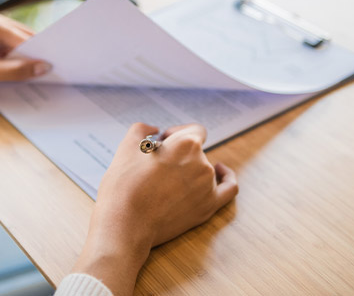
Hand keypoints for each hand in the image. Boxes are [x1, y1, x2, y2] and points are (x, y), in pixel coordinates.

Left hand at [0, 8, 50, 96]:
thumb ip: (15, 71)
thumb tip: (44, 67)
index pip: (22, 37)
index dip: (39, 52)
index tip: (57, 65)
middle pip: (23, 37)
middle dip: (35, 53)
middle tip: (54, 69)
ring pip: (18, 42)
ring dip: (27, 57)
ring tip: (40, 71)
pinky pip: (10, 47)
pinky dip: (17, 58)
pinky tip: (24, 70)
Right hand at [72, 123, 237, 295]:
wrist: (125, 224)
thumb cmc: (125, 186)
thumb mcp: (127, 147)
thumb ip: (142, 130)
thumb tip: (154, 130)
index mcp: (186, 144)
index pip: (193, 130)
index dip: (177, 133)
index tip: (164, 142)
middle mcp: (202, 163)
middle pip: (196, 151)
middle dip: (177, 154)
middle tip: (156, 166)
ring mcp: (207, 186)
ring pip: (203, 168)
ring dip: (188, 169)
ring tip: (166, 180)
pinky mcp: (207, 207)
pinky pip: (228, 188)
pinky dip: (227, 178)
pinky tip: (221, 172)